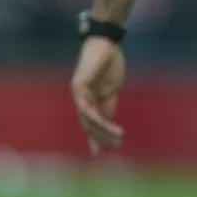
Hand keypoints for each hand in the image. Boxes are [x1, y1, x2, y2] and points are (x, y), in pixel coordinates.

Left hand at [70, 36, 125, 153]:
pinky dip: (95, 117)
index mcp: (89, 100)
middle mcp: (80, 99)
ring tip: (118, 135)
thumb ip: (108, 106)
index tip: (100, 152)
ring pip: (87, 119)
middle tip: (116, 145)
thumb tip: (107, 124)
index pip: (91, 123)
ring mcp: (77, 93)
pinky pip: (85, 107)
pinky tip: (104, 123)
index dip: (96, 137)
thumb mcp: (112, 90)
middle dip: (102, 136)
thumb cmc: (110, 63)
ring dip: (102, 129)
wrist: (107, 43)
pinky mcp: (78, 86)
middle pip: (88, 124)